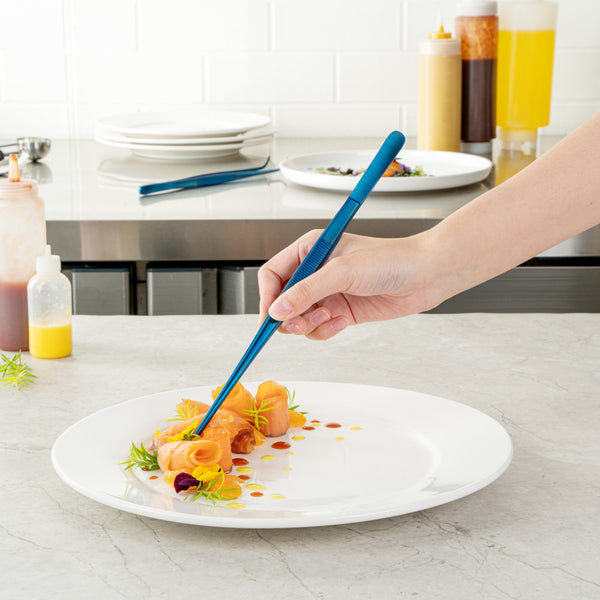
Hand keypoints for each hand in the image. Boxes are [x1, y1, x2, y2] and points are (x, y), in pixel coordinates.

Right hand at [258, 230, 436, 339]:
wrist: (425, 275)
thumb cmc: (390, 260)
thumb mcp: (342, 272)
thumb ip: (306, 292)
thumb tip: (276, 311)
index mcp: (309, 250)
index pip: (272, 275)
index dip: (267, 297)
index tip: (270, 317)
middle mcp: (314, 272)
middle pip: (281, 301)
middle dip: (289, 316)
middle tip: (301, 324)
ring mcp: (327, 293)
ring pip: (298, 318)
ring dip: (309, 325)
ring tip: (329, 318)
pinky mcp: (339, 311)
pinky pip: (318, 328)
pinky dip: (325, 330)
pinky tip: (342, 323)